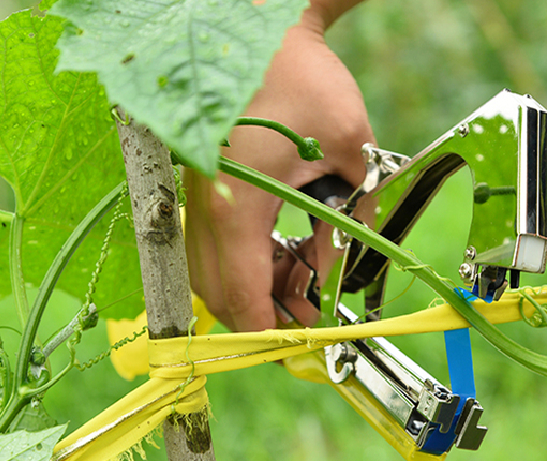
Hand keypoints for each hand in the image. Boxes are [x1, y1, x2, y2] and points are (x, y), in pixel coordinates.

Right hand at [184, 4, 373, 331]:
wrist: (259, 31)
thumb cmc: (306, 82)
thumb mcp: (352, 154)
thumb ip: (346, 224)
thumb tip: (332, 278)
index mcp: (237, 204)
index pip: (243, 296)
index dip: (273, 332)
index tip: (306, 343)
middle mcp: (203, 208)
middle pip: (220, 295)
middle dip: (265, 315)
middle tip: (309, 314)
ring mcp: (195, 197)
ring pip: (209, 275)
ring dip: (254, 290)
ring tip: (303, 277)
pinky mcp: (199, 188)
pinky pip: (209, 247)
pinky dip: (243, 263)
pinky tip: (283, 250)